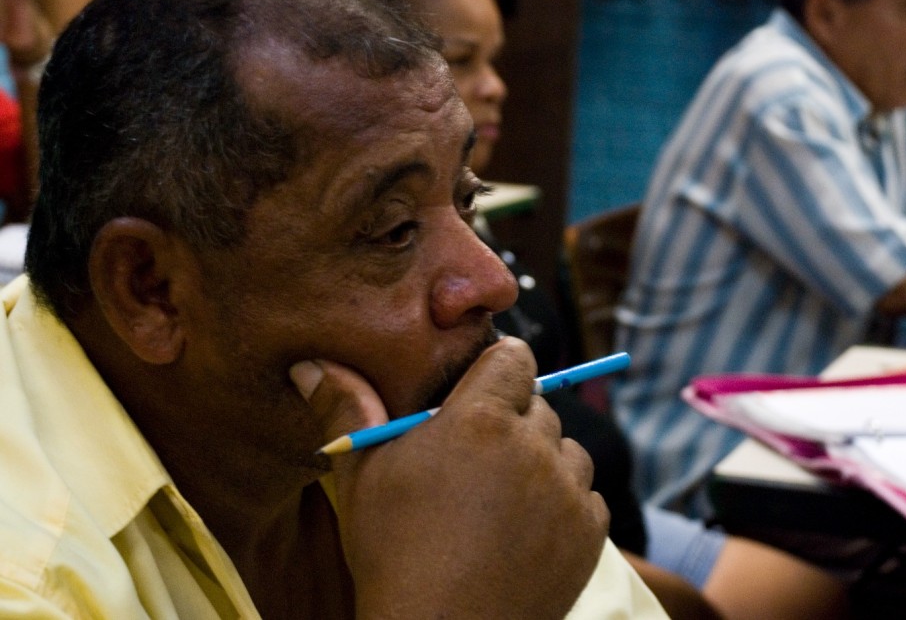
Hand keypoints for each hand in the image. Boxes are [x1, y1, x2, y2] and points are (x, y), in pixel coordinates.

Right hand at [291, 338, 608, 618]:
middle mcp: (533, 446)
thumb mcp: (362, 477)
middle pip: (538, 406)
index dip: (497, 368)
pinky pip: (586, 496)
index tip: (480, 391)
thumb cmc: (394, 554)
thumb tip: (311, 363)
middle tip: (476, 458)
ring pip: (567, 450)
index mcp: (481, 419)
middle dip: (512, 421)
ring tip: (500, 500)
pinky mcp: (588, 532)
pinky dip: (564, 506)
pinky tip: (525, 531)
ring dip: (543, 462)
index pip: (514, 357)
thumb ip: (347, 408)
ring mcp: (567, 491)